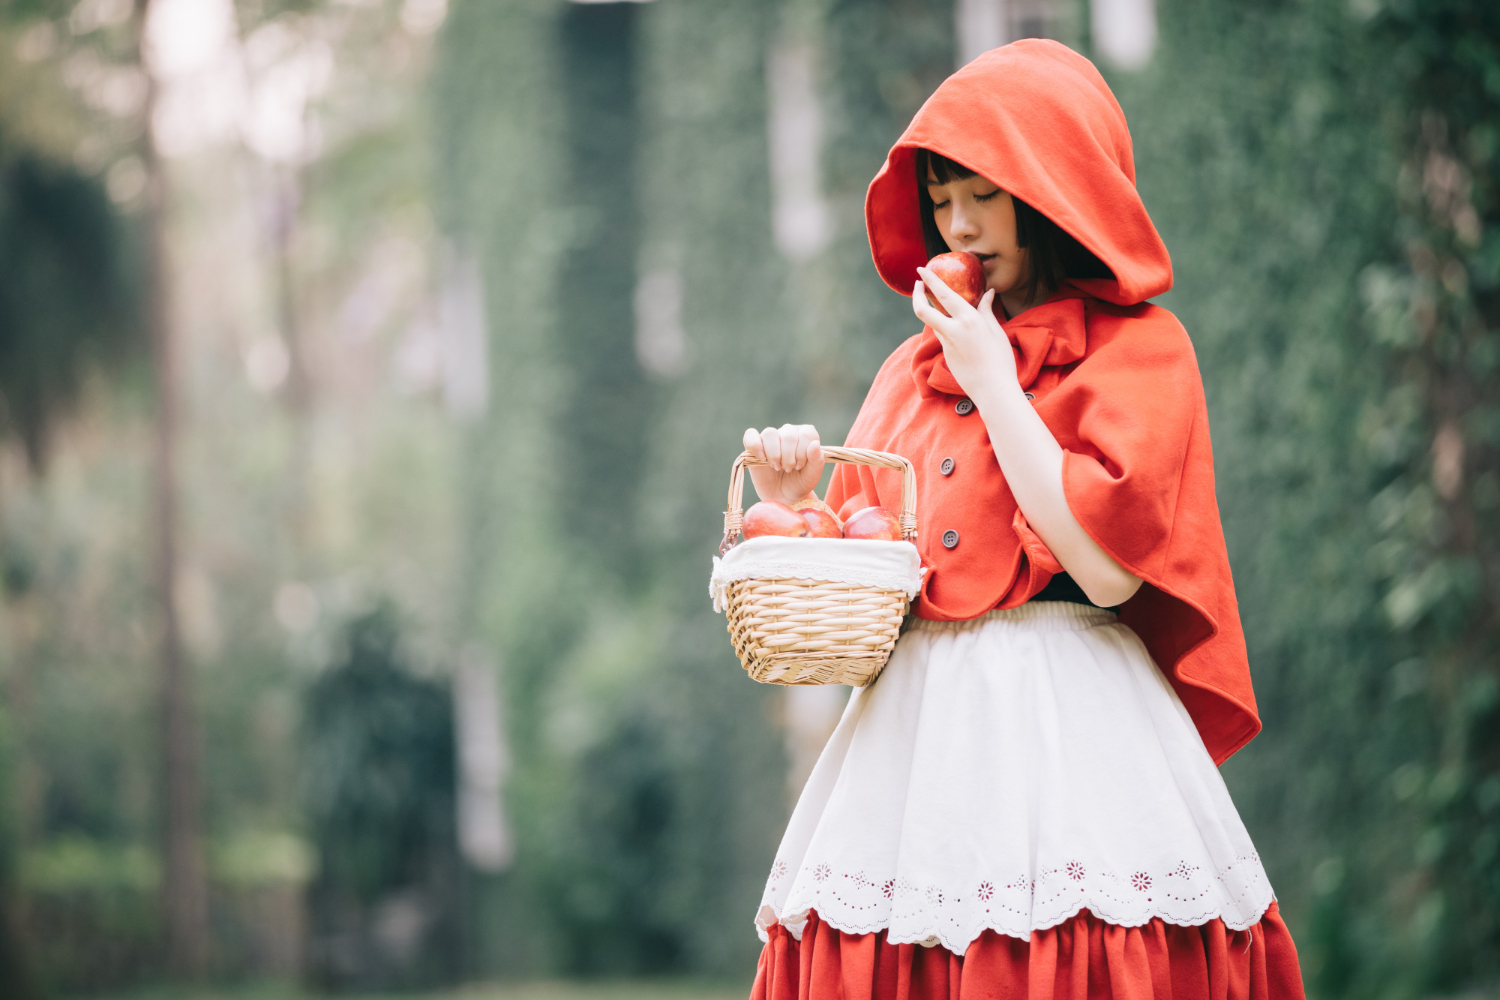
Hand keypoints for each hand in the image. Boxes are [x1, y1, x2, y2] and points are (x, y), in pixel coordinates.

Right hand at [742, 424, 823, 505]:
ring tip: (777, 467)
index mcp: (805, 435)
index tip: (800, 466)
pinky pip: (750, 435)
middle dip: (789, 456)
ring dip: (774, 454)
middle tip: (789, 469)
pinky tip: (762, 458)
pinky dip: (755, 445)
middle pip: (788, 434)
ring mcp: (771, 438)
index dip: (803, 451)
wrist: (783, 497)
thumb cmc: (800, 483)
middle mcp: (788, 432)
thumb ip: (816, 460)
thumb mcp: (812, 475)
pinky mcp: (754, 446)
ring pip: (770, 433)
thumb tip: (814, 444)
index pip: (806, 433)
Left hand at [913, 266, 1019, 401]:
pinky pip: (942, 335)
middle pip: (923, 309)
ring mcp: (947, 344)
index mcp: (969, 320)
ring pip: (933, 322)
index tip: (922, 269)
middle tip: (917, 284)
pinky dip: (944, 326)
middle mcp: (954, 330)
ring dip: (931, 310)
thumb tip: (989, 293)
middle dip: (916, 294)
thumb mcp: (997, 331)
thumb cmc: (1000, 360)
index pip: (944, 294)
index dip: (929, 280)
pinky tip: (952, 324)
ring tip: (935, 299)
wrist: (993, 390)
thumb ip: (987, 311)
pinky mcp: (945, 355)